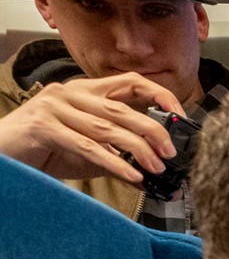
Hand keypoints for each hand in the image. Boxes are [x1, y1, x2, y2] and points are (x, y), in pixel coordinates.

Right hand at [0, 74, 179, 182]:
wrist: (3, 153)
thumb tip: (154, 172)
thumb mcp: (88, 151)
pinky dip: (113, 162)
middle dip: (152, 130)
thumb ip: (118, 155)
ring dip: (137, 150)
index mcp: (85, 90)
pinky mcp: (44, 127)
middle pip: (122, 109)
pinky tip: (131, 175)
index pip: (129, 82)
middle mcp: (71, 93)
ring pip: (107, 128)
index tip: (181, 116)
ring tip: (157, 168)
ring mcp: (55, 107)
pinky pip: (86, 146)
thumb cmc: (46, 150)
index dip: (159, 95)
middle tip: (171, 152)